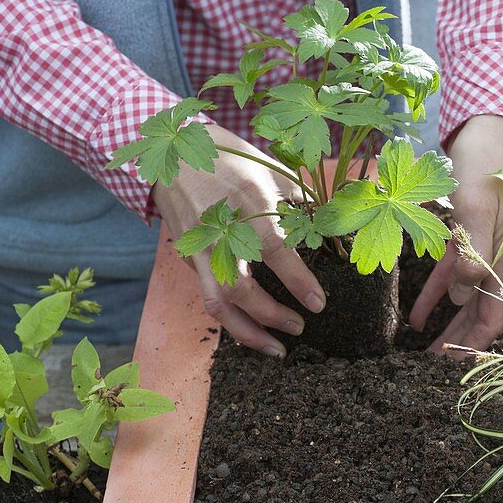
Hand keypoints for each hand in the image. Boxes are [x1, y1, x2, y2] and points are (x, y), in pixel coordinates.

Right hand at [151, 125, 324, 356]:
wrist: (171, 153)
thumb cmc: (232, 159)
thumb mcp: (271, 170)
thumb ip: (299, 202)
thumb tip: (330, 232)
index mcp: (247, 202)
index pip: (275, 250)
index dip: (298, 282)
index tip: (319, 304)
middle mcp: (219, 231)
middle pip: (240, 289)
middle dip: (272, 317)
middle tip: (300, 328)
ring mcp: (200, 248)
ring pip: (218, 304)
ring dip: (247, 333)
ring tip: (276, 349)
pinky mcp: (189, 258)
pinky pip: (211, 296)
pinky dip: (233, 319)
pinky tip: (254, 330)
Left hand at [410, 115, 502, 356]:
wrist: (488, 134)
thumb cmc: (486, 168)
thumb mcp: (475, 208)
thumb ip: (471, 253)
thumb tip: (460, 296)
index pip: (494, 317)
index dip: (474, 346)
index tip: (449, 365)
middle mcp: (494, 263)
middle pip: (479, 317)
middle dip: (459, 346)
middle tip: (429, 370)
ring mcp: (479, 253)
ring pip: (463, 303)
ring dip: (447, 329)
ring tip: (423, 354)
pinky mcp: (463, 240)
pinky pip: (447, 278)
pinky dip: (433, 299)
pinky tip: (415, 319)